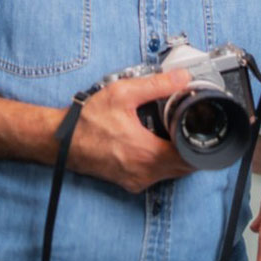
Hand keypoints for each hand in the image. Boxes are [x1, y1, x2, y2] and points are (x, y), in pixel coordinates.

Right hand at [68, 69, 193, 192]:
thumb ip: (157, 85)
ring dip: (177, 156)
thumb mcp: (123, 94)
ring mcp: (136, 181)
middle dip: (190, 148)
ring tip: (172, 133)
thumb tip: (183, 78)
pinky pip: (156, 176)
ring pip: (171, 173)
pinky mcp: (129, 183)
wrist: (61, 141)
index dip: (199, 144)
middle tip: (187, 126)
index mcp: (147, 154)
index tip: (199, 127)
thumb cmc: (87, 120)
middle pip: (184, 168)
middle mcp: (144, 173)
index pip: (190, 158)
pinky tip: (154, 143)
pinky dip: (162, 162)